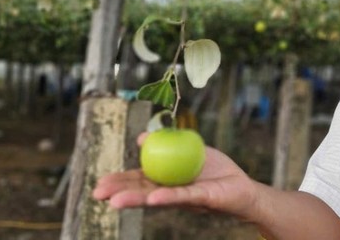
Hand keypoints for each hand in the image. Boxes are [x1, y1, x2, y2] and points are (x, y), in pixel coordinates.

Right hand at [92, 133, 258, 219]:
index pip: (138, 181)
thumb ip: (166, 143)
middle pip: (142, 192)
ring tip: (115, 202)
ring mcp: (184, 196)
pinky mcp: (201, 198)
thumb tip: (141, 136)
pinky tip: (153, 198)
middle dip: (120, 193)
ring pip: (157, 197)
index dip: (119, 183)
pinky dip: (167, 196)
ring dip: (136, 199)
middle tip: (98, 195)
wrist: (242, 186)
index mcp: (165, 180)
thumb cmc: (215, 170)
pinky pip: (182, 196)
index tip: (100, 184)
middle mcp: (170, 191)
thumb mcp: (188, 149)